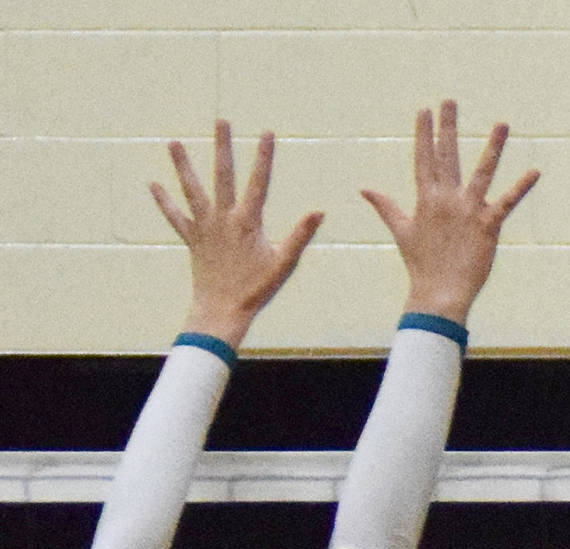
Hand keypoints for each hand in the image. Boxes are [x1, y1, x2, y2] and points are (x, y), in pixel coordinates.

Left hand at [150, 121, 323, 348]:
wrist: (222, 309)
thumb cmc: (257, 289)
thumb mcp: (284, 263)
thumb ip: (300, 235)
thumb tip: (319, 212)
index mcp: (247, 222)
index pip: (258, 182)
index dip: (263, 156)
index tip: (266, 132)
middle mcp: (223, 219)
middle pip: (222, 175)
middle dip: (223, 147)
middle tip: (221, 121)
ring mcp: (204, 228)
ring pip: (191, 190)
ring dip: (183, 165)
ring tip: (173, 143)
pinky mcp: (192, 239)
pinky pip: (175, 217)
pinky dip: (164, 201)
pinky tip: (154, 185)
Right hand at [362, 100, 538, 325]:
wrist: (439, 294)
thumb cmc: (421, 265)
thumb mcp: (401, 231)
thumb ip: (386, 206)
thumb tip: (364, 188)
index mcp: (426, 199)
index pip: (424, 159)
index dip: (424, 134)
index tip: (424, 109)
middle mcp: (446, 200)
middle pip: (448, 156)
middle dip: (448, 128)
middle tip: (450, 100)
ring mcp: (468, 211)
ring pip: (482, 172)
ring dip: (493, 147)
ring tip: (503, 123)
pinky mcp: (488, 226)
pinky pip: (507, 202)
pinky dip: (521, 188)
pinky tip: (535, 172)